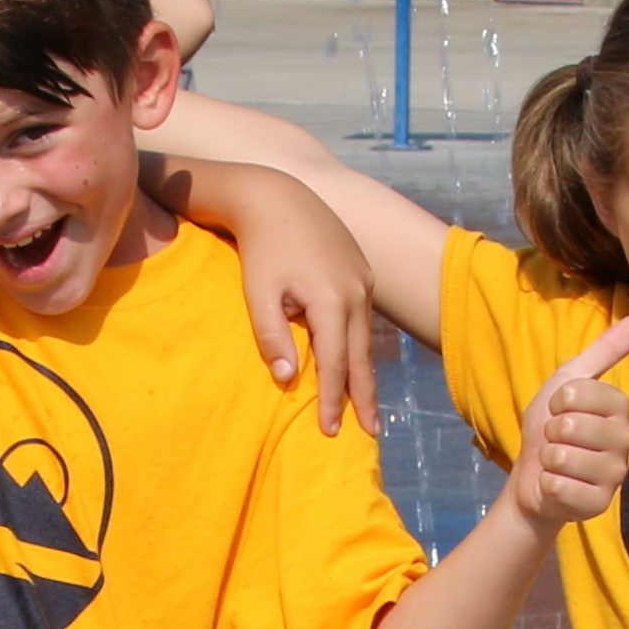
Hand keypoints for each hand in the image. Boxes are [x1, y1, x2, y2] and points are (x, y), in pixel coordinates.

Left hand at [214, 165, 377, 435]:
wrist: (277, 196)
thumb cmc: (261, 248)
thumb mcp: (259, 293)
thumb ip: (272, 337)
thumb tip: (288, 378)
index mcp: (331, 301)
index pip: (334, 364)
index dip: (332, 400)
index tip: (329, 430)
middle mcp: (357, 292)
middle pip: (361, 357)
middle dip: (364, 397)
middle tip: (370, 432)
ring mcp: (363, 280)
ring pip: (366, 339)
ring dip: (366, 374)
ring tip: (369, 406)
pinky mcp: (362, 270)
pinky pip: (365, 318)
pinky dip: (362, 346)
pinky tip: (359, 362)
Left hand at [511, 318, 628, 532]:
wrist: (533, 478)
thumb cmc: (551, 428)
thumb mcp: (569, 383)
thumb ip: (603, 352)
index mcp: (619, 408)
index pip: (579, 393)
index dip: (557, 401)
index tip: (559, 410)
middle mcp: (625, 440)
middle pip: (570, 425)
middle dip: (549, 433)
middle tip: (556, 440)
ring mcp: (614, 476)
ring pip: (563, 457)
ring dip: (547, 460)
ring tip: (556, 463)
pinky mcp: (599, 504)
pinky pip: (560, 487)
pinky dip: (547, 485)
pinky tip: (557, 486)